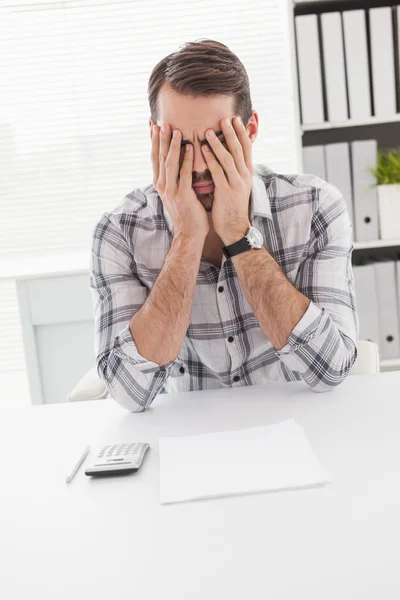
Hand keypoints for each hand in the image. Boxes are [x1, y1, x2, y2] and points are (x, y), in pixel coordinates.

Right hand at [151, 123, 209, 241]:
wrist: (189, 234)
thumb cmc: (186, 213)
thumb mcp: (176, 193)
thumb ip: (174, 178)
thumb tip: (175, 162)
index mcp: (160, 183)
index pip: (154, 158)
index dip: (153, 141)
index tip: (153, 125)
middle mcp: (162, 185)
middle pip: (159, 157)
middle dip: (161, 139)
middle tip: (162, 122)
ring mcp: (171, 190)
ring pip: (170, 163)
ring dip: (173, 145)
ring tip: (176, 130)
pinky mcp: (183, 195)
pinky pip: (184, 174)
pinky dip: (186, 160)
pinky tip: (190, 148)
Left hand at [201, 116, 253, 245]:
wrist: (234, 227)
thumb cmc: (233, 205)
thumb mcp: (238, 185)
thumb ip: (235, 170)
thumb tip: (232, 155)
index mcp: (247, 172)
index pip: (247, 147)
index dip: (242, 132)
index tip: (236, 119)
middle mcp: (244, 175)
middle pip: (239, 149)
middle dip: (232, 133)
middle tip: (225, 118)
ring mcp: (236, 183)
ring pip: (229, 158)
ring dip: (218, 143)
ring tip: (208, 131)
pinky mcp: (226, 191)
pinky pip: (218, 172)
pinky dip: (211, 159)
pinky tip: (203, 149)